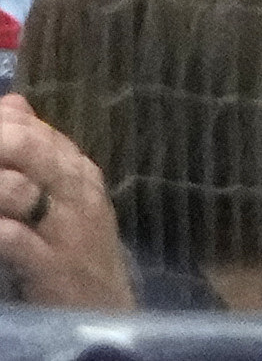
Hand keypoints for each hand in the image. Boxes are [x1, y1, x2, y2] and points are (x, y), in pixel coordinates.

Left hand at [0, 97, 125, 310]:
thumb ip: (40, 151)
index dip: (1, 123)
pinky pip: (11, 238)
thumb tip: (12, 103)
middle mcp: (76, 191)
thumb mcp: (66, 195)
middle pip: (29, 148)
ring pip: (17, 189)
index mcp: (78, 171)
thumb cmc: (77, 248)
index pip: (36, 129)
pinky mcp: (51, 264)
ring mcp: (66, 228)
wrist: (105, 306)